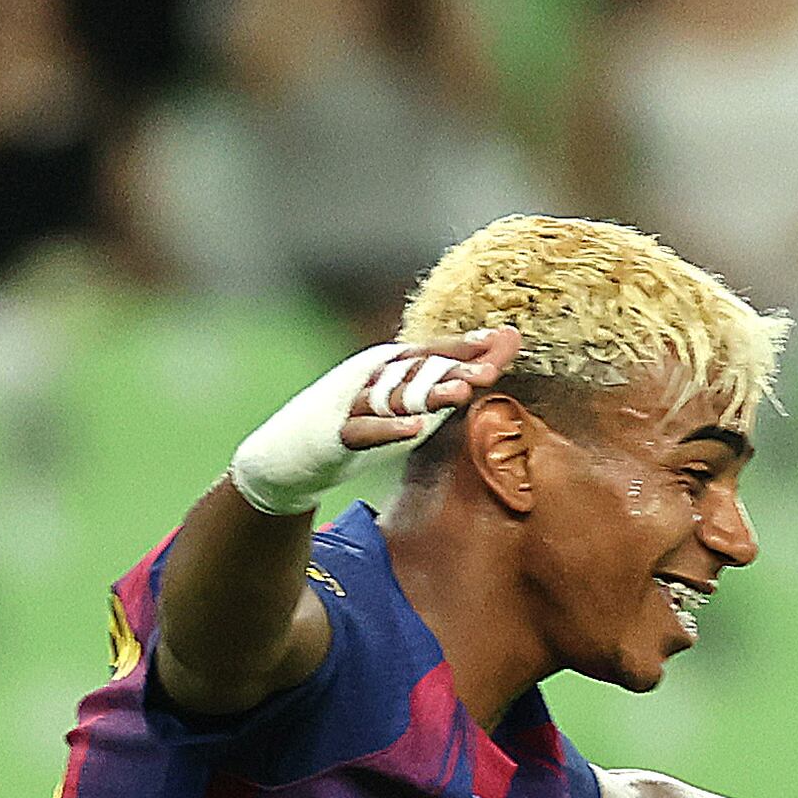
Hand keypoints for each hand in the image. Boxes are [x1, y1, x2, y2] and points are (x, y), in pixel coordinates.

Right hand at [229, 326, 516, 516]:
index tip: (510, 339)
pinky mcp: (337, 434)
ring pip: (396, 395)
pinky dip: (391, 428)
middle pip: (420, 369)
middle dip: (457, 365)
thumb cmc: (356, 427)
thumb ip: (443, 389)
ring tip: (463, 391)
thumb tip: (491, 368)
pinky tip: (416, 429)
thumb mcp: (404, 407)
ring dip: (430, 393)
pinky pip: (368, 430)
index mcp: (389, 368)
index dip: (470, 346)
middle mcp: (371, 377)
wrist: (286, 459)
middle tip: (495, 366)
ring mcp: (352, 403)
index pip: (434, 352)